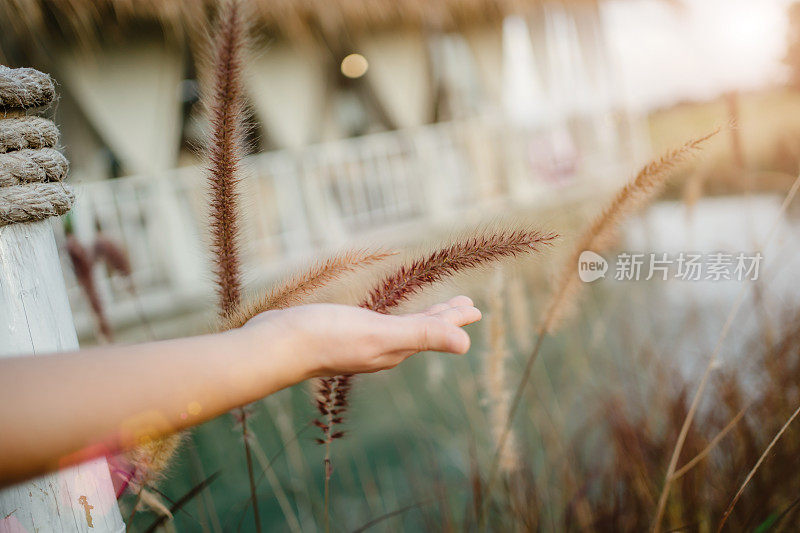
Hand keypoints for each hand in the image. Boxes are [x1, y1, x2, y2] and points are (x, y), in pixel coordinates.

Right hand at [240, 296, 480, 376]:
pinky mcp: (340, 333)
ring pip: (401, 328)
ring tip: (432, 311)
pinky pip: (376, 323)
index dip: (455, 318)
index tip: (475, 308)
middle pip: (422, 330)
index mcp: (394, 348)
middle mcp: (381, 348)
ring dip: (421, 318)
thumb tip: (466, 345)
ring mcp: (360, 342)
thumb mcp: (379, 333)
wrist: (275, 345)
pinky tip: (380, 317)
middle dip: (444, 318)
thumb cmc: (325, 337)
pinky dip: (391, 318)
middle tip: (465, 306)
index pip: (434, 330)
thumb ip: (421, 336)